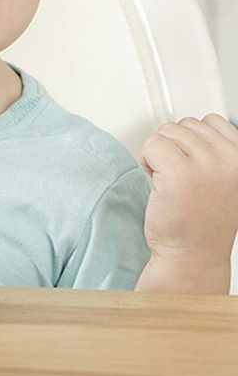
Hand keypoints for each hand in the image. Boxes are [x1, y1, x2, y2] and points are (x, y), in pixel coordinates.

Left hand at [140, 113, 237, 263]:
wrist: (192, 254)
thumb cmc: (202, 218)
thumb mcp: (223, 178)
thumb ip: (215, 150)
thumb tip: (192, 126)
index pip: (210, 121)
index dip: (192, 142)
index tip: (195, 168)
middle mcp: (228, 158)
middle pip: (184, 125)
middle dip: (174, 147)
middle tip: (180, 179)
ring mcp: (205, 164)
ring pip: (166, 132)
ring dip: (159, 154)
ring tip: (171, 182)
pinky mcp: (179, 171)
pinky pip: (152, 143)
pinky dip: (147, 160)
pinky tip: (158, 181)